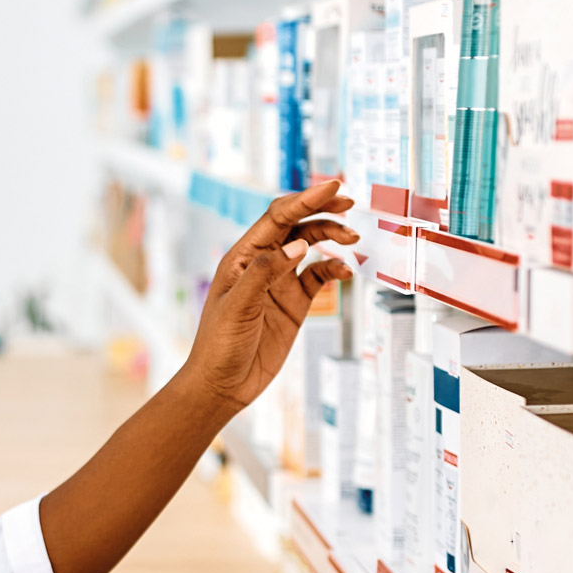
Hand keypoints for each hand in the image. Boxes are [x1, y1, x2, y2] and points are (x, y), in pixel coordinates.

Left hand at [177, 180, 356, 412]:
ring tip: (353, 240)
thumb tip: (298, 244)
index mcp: (242, 256)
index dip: (305, 199)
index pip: (277, 217)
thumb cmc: (219, 345)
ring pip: (310, 246)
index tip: (333, 187)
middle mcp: (262, 263)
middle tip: (350, 205)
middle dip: (323, 211)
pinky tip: (346, 271)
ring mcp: (280, 282)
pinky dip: (334, 269)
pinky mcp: (294, 303)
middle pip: (296, 225)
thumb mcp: (238, 306)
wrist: (223, 384)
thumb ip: (266, 272)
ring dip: (331, 237)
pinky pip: (318, 277)